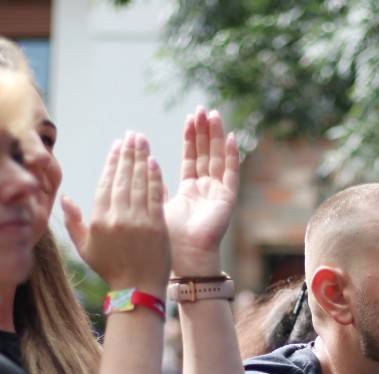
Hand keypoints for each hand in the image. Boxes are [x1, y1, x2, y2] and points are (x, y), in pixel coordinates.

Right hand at [63, 132, 169, 292]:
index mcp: (100, 220)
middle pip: (123, 178)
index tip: (117, 145)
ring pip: (139, 183)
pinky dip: (154, 177)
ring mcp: (139, 221)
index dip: (112, 162)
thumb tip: (65, 198)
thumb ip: (74, 222)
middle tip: (132, 135)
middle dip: (128, 154)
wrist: (138, 289)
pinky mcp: (157, 225)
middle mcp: (118, 218)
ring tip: (142, 141)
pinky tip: (154, 163)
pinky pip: (154, 195)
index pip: (106, 183)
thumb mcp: (85, 248)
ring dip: (141, 159)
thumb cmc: (110, 270)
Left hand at [165, 107, 239, 277]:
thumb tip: (146, 164)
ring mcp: (218, 193)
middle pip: (206, 154)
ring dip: (216, 137)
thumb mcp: (156, 206)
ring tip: (213, 115)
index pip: (191, 158)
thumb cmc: (168, 240)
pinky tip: (231, 137)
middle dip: (203, 132)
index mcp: (189, 190)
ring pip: (217, 158)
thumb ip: (154, 185)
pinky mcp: (227, 199)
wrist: (183, 259)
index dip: (190, 138)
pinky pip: (231, 173)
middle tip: (201, 110)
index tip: (188, 117)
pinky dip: (232, 155)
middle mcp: (206, 189)